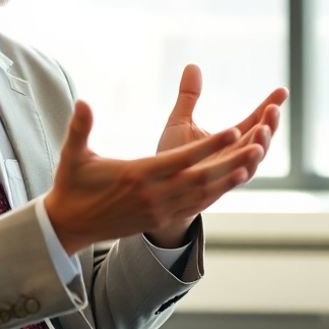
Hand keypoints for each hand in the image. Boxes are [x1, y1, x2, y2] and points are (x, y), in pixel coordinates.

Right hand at [43, 99, 266, 254]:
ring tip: (255, 158)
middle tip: (259, 141)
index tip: (234, 130)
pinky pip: (196, 205)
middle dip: (233, 160)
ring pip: (204, 193)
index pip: (181, 159)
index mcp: (137, 175)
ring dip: (231, 176)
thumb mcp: (73, 154)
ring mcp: (159, 210)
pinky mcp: (160, 219)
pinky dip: (217, 192)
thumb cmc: (72, 185)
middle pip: (202, 177)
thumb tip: (82, 101)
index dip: (209, 145)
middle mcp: (154, 195)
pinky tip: (234, 179)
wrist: (69, 226)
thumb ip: (80, 127)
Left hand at [148, 64, 288, 245]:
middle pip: (260, 141)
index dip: (270, 106)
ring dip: (260, 147)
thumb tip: (192, 66)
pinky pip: (231, 182)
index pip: (256, 120)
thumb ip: (189, 96)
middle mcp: (233, 157)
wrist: (155, 190)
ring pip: (251, 162)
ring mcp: (226, 174)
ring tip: (263, 131)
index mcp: (231, 141)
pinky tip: (247, 162)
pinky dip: (241, 173)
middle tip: (272, 111)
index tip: (282, 90)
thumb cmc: (171, 156)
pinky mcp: (213, 189)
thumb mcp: (180, 121)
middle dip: (269, 125)